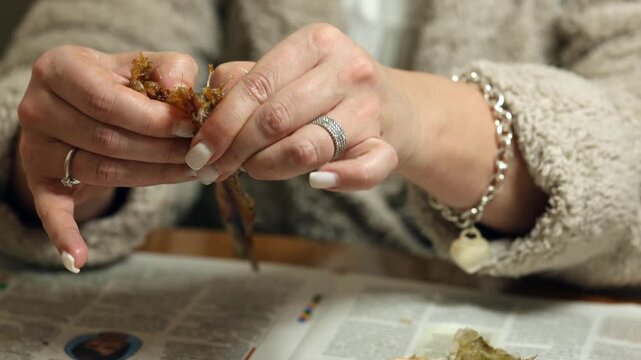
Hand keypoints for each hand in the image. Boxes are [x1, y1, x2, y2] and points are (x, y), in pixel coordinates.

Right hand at [16, 45, 198, 270]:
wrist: (80, 103)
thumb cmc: (119, 83)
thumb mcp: (143, 66)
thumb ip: (169, 68)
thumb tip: (182, 90)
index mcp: (61, 68)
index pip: (109, 102)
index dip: (155, 119)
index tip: (193, 128)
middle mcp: (38, 106)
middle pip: (108, 140)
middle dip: (162, 150)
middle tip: (201, 155)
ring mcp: (35, 147)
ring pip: (101, 170)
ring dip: (153, 177)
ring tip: (192, 174)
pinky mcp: (39, 180)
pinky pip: (51, 212)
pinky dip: (64, 236)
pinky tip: (78, 261)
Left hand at [186, 24, 408, 190]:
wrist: (395, 106)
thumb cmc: (329, 89)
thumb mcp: (291, 70)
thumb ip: (247, 80)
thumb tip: (206, 105)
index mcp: (317, 43)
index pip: (257, 86)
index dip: (220, 124)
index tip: (198, 152)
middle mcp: (348, 70)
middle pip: (276, 119)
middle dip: (235, 151)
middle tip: (214, 170)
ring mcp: (371, 108)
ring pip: (306, 147)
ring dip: (268, 168)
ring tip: (253, 171)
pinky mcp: (388, 143)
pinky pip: (364, 170)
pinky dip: (338, 179)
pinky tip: (315, 181)